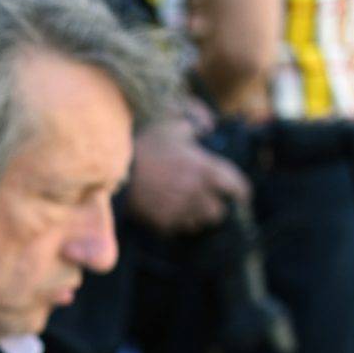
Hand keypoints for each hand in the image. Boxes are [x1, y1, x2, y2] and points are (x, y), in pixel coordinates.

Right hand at [127, 116, 250, 235]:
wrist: (113, 170)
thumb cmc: (146, 145)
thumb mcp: (173, 125)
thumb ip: (196, 123)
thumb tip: (210, 126)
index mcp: (207, 170)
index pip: (239, 188)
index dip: (240, 191)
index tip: (237, 192)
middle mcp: (198, 194)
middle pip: (219, 212)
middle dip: (216, 206)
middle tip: (210, 201)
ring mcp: (180, 211)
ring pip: (200, 224)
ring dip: (198, 217)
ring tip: (191, 209)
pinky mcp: (162, 223)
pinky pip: (179, 230)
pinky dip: (179, 224)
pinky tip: (172, 214)